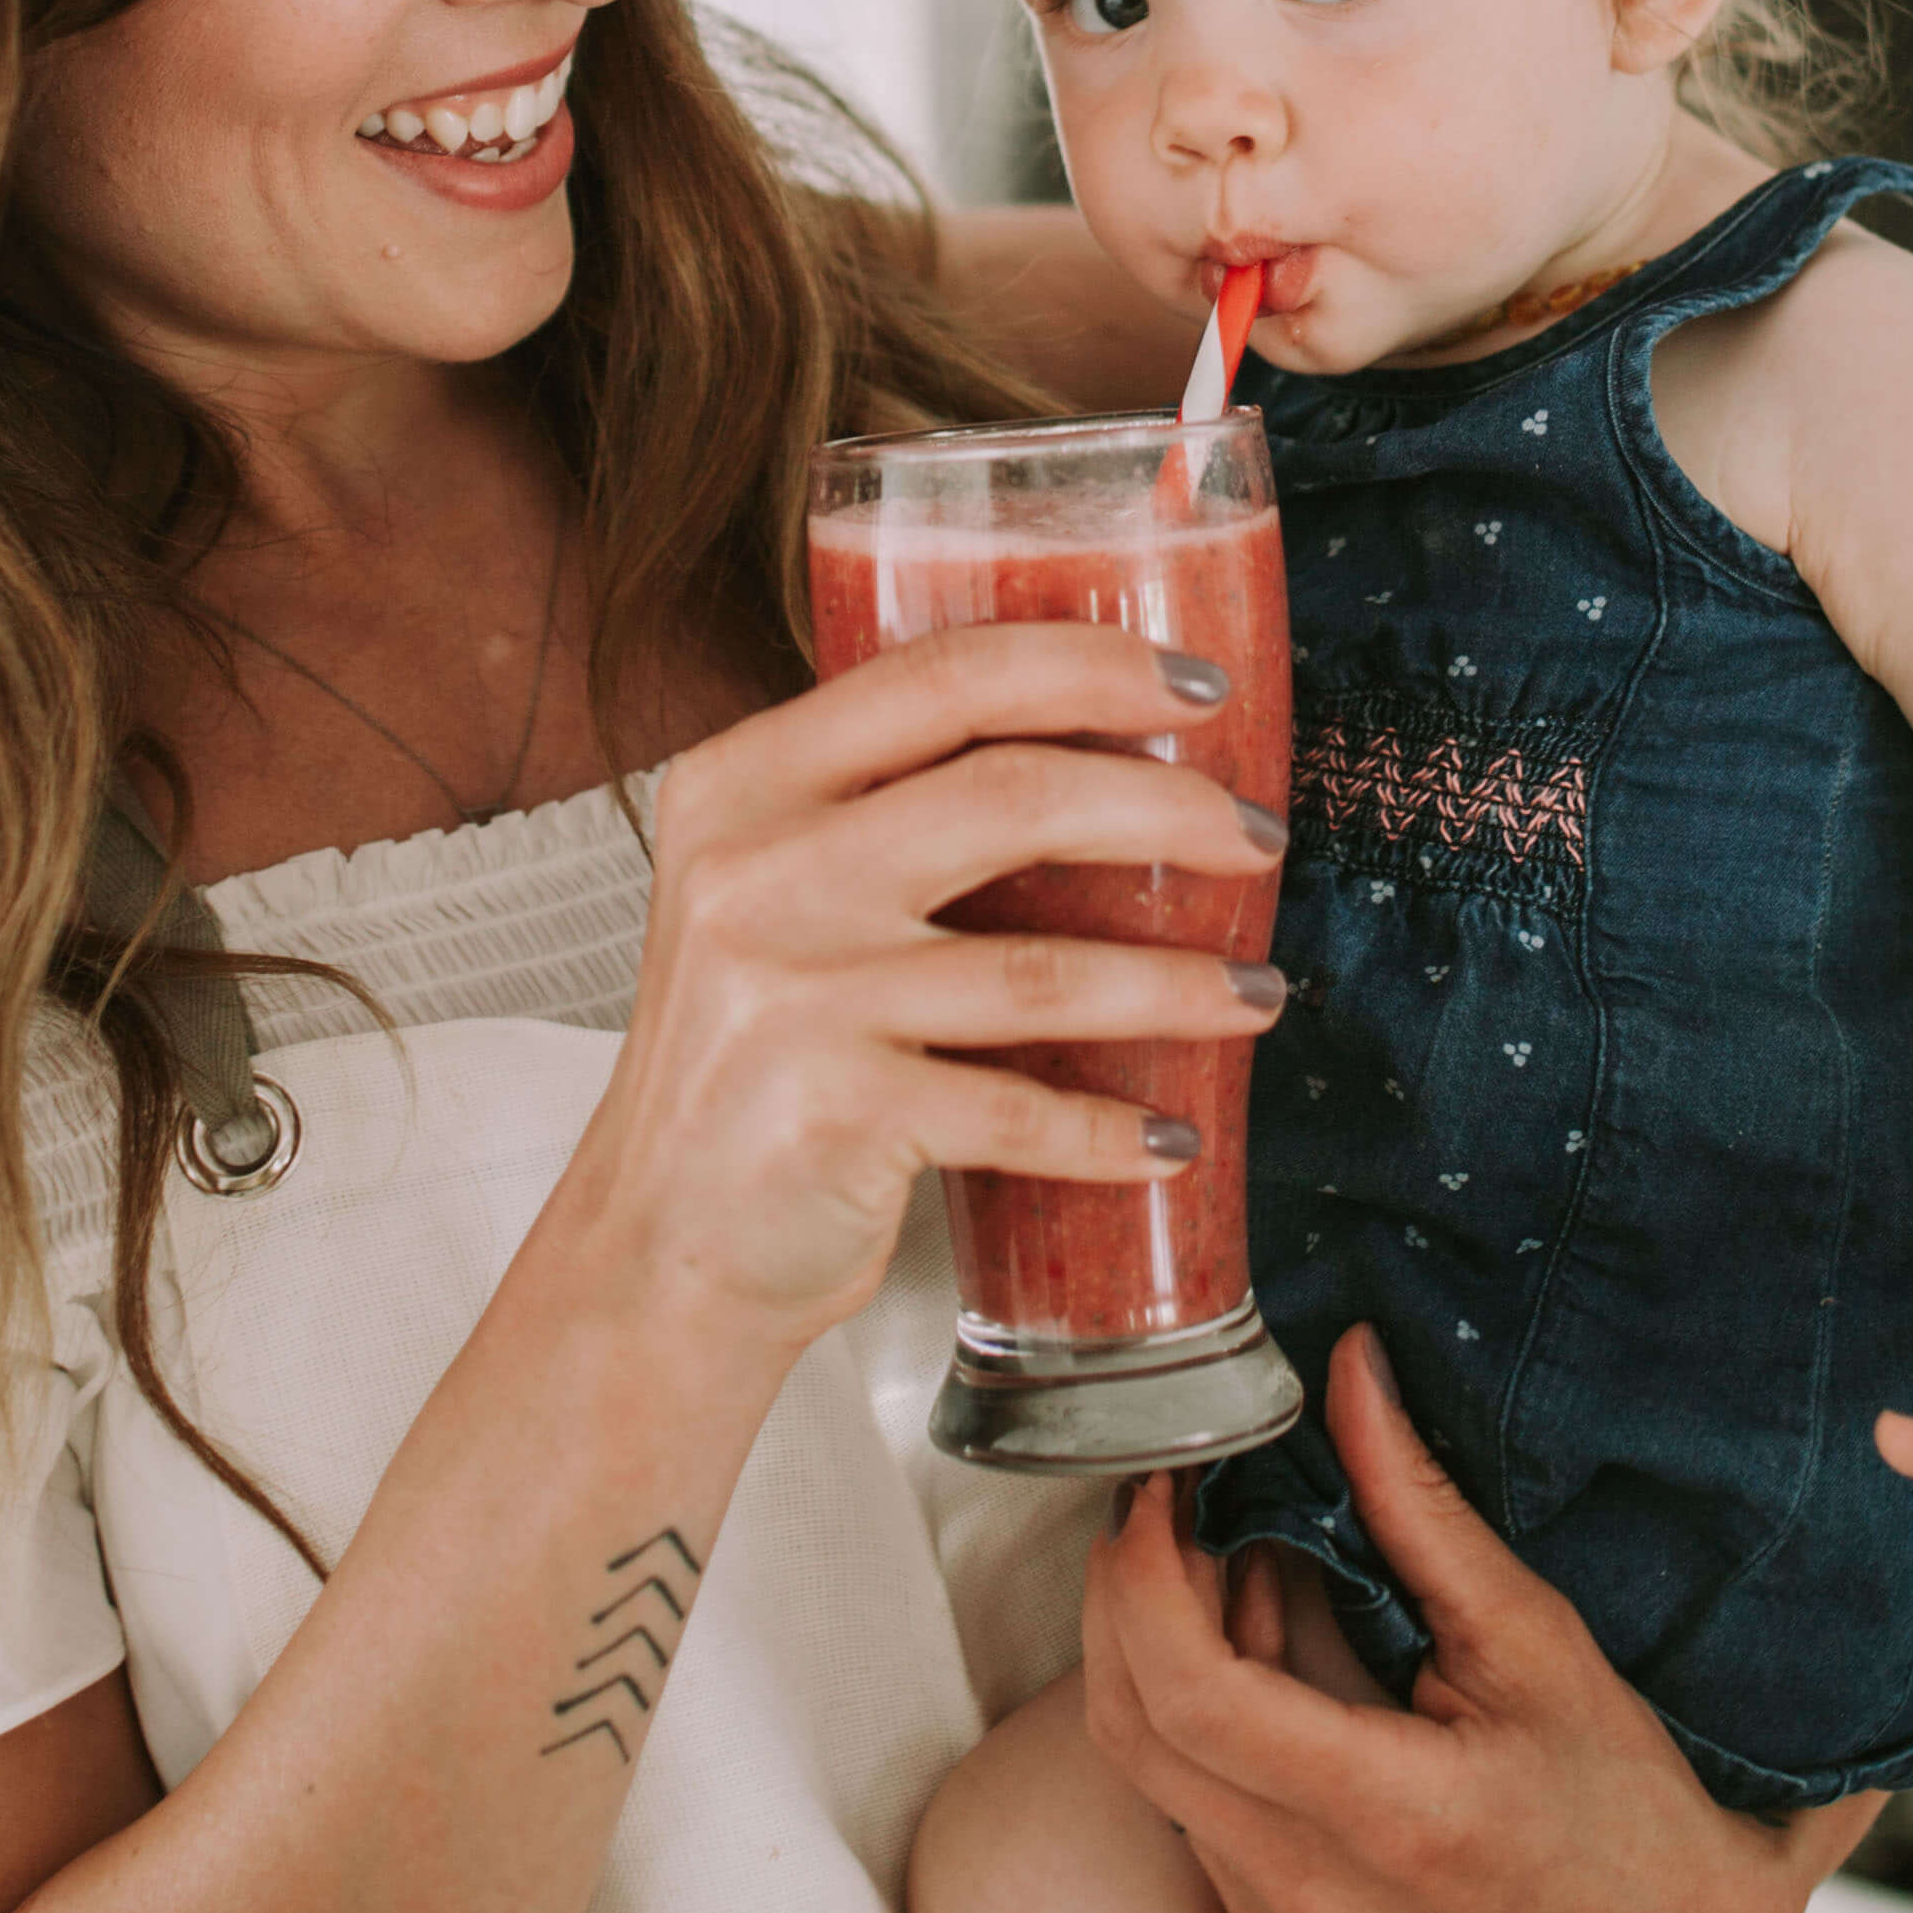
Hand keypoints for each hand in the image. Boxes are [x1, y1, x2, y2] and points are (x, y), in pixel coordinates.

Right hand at [566, 626, 1282, 1356]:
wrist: (657, 1247)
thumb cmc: (743, 1062)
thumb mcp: (769, 895)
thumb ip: (876, 811)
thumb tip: (1095, 750)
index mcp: (744, 783)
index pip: (942, 677)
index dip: (1089, 666)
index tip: (1196, 686)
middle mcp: (755, 872)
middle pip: (1011, 795)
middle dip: (1167, 805)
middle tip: (1254, 836)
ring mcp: (792, 995)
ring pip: (1039, 966)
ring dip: (1175, 984)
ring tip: (1255, 992)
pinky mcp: (831, 1112)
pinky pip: (1018, 1110)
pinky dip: (1111, 1128)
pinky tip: (1169, 1134)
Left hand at [1080, 1325, 1876, 1912]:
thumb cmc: (1617, 1791)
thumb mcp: (1531, 1634)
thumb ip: (1417, 1504)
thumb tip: (1348, 1368)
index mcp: (1392, 1821)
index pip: (1192, 1698)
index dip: (1144, 1579)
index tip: (1159, 1490)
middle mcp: (1317, 1908)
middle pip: (1134, 1731)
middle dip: (1131, 1600)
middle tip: (1181, 1512)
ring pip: (1154, 1777)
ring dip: (1173, 1662)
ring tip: (1257, 1585)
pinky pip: (1192, 1828)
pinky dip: (1204, 1739)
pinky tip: (1273, 1683)